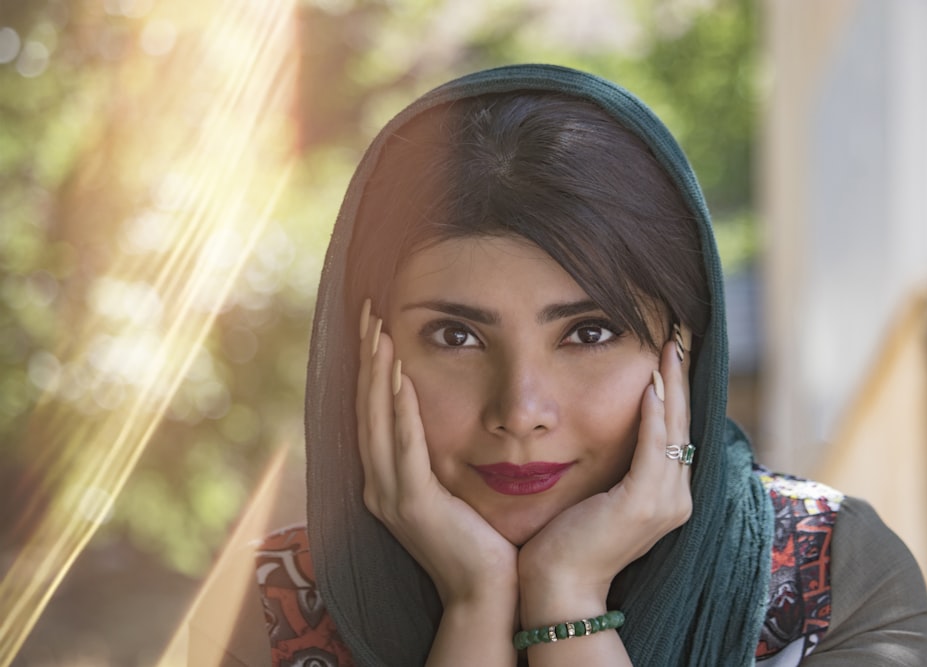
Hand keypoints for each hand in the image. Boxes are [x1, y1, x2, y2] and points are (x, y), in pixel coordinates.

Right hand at [356, 306, 518, 607]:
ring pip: (378, 421)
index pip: (372, 412)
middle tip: (369, 312)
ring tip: (379, 331)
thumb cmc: (477, 539)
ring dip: (378, 374)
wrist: (483, 593)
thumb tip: (446, 417)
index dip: (370, 368)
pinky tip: (401, 377)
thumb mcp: (452, 489)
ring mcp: (392, 496)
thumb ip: (438, 456)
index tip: (374, 326)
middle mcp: (378, 485)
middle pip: (366, 409)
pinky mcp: (416, 505)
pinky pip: (406, 448)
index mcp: (386, 480)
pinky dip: (401, 410)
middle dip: (367, 358)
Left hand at [517, 336, 692, 620]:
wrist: (559, 587)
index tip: (670, 353)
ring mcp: (665, 503)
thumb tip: (607, 429)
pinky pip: (654, 449)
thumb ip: (615, 465)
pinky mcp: (643, 504)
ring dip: (670, 386)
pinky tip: (650, 386)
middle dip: (680, 379)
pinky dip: (654, 416)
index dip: (676, 391)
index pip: (677, 432)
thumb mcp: (599, 495)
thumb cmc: (567, 540)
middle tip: (678, 337)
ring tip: (668, 348)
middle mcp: (677, 498)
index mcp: (668, 495)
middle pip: (684, 424)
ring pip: (674, 431)